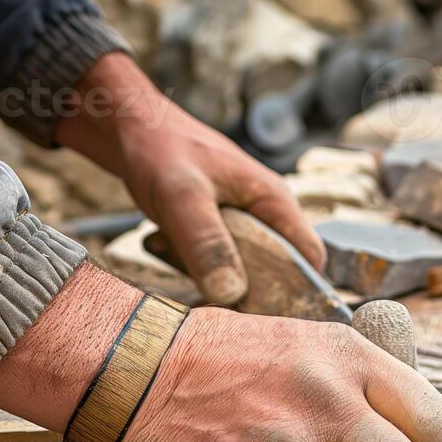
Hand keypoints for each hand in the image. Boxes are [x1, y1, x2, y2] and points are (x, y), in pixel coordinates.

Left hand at [55, 53, 324, 304]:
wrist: (130, 128)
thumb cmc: (161, 150)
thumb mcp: (182, 196)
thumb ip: (206, 243)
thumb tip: (232, 293)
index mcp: (273, 201)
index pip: (310, 257)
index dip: (297, 290)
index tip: (262, 313)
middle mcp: (265, 214)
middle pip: (277, 272)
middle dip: (247, 293)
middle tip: (210, 301)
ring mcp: (240, 223)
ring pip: (243, 271)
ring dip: (213, 278)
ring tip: (177, 258)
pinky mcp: (217, 231)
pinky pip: (217, 263)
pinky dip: (194, 266)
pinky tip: (165, 247)